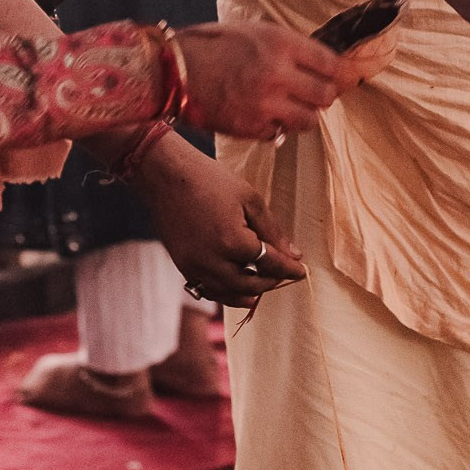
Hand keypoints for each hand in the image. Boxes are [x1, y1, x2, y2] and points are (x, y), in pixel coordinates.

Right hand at [137, 139, 304, 306]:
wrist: (167, 176)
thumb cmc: (211, 180)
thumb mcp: (249, 199)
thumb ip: (272, 230)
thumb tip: (293, 254)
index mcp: (233, 241)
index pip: (270, 264)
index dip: (289, 268)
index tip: (301, 270)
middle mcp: (212, 261)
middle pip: (251, 285)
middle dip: (271, 282)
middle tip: (283, 275)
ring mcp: (194, 266)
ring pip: (228, 293)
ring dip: (249, 293)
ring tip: (263, 287)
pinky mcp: (182, 266)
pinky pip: (207, 290)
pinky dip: (226, 293)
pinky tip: (236, 287)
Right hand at [172, 22, 343, 139]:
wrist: (169, 70)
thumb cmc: (209, 46)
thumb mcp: (253, 32)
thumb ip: (287, 47)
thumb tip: (321, 63)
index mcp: (280, 43)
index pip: (331, 63)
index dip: (340, 72)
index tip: (341, 76)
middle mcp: (277, 74)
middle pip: (326, 95)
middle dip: (323, 95)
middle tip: (314, 93)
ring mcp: (265, 104)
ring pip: (309, 120)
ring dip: (304, 115)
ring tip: (289, 107)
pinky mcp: (250, 127)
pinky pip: (280, 134)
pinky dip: (276, 128)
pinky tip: (263, 116)